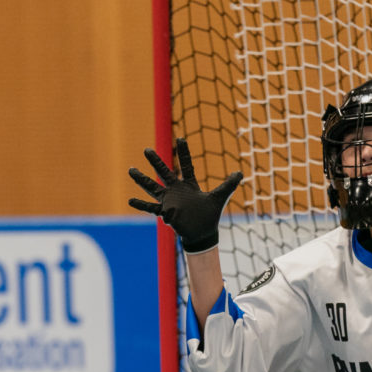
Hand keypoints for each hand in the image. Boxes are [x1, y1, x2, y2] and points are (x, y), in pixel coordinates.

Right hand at [128, 138, 241, 252]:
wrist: (202, 234)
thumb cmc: (209, 216)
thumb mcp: (220, 197)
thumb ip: (229, 184)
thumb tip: (240, 173)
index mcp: (189, 185)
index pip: (186, 165)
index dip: (184, 152)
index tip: (181, 138)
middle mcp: (176, 190)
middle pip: (164, 172)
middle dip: (156, 161)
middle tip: (147, 149)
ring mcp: (169, 200)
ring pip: (152, 187)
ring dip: (142, 180)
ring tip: (131, 170)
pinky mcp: (165, 212)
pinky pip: (151, 207)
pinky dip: (141, 204)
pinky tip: (130, 200)